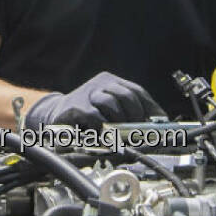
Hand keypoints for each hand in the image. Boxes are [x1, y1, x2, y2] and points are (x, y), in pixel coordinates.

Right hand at [25, 72, 164, 128]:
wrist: (55, 117)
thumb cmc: (86, 116)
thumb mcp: (109, 111)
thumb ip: (128, 114)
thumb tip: (156, 124)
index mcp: (111, 82)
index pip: (137, 91)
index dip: (150, 107)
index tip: (160, 122)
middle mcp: (100, 84)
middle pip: (127, 95)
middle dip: (136, 115)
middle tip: (137, 129)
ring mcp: (87, 93)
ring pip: (111, 103)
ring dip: (118, 121)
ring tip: (118, 132)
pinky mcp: (75, 106)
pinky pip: (94, 115)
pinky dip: (101, 126)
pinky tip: (102, 133)